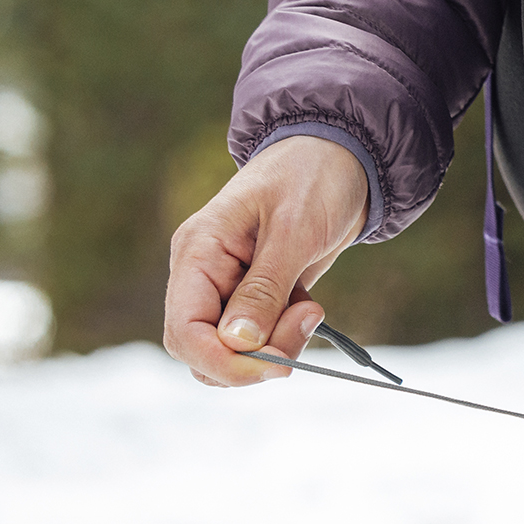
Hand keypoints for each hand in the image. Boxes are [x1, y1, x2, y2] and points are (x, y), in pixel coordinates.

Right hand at [163, 134, 368, 386]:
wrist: (339, 159)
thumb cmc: (311, 178)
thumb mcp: (293, 230)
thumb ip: (264, 288)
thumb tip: (237, 342)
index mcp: (197, 253)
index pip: (184, 333)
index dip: (225, 362)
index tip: (278, 364)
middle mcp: (202, 277)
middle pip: (205, 353)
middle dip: (256, 357)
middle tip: (308, 320)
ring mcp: (227, 291)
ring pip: (233, 354)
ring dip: (276, 349)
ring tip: (311, 309)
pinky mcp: (255, 299)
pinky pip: (258, 343)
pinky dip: (286, 339)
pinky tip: (308, 308)